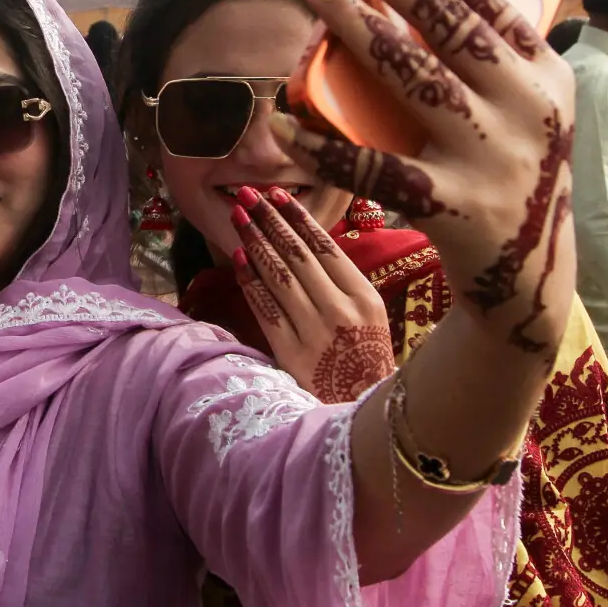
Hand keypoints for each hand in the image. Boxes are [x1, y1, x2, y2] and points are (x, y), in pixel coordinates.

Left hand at [230, 185, 394, 402]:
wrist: (365, 411)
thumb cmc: (366, 360)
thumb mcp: (370, 316)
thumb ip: (343, 284)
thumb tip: (307, 242)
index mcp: (366, 297)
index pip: (326, 246)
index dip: (298, 218)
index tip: (277, 195)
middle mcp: (341, 310)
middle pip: (298, 255)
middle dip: (269, 220)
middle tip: (247, 195)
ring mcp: (314, 331)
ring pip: (279, 276)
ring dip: (254, 242)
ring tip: (238, 217)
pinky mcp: (290, 353)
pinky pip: (265, 308)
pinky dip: (250, 281)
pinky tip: (237, 258)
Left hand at [273, 0, 576, 363]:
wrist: (529, 272)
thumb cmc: (509, 168)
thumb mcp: (528, 106)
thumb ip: (493, 54)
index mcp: (546, 75)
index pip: (489, 0)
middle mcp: (527, 110)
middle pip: (448, 26)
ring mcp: (492, 158)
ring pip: (412, 79)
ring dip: (355, 26)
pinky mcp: (454, 207)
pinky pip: (375, 168)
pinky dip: (323, 145)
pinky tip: (283, 121)